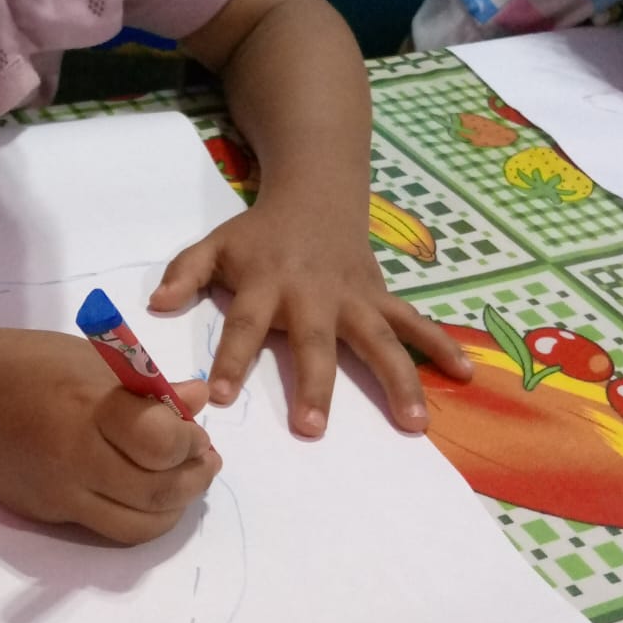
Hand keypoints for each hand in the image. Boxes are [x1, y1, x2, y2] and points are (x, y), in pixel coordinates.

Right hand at [0, 327, 221, 542]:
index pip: (159, 442)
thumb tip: (200, 400)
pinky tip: (144, 493)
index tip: (195, 431)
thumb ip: (149, 387)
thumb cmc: (28, 363)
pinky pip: (106, 528)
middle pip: (156, 493)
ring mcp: (59, 493)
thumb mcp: (94, 360)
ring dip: (172, 510)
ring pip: (136, 526)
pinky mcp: (47, 513)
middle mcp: (73, 458)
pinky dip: (137, 516)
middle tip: (203, 461)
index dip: (190, 442)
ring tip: (182, 483)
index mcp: (89, 408)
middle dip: (193, 480)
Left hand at [149, 198, 471, 436]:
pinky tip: (466, 375)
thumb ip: (185, 274)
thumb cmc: (260, 233)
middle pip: (315, 342)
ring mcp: (354, 297)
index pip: (244, 324)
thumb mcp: (215, 244)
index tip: (222, 396)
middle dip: (314, 384)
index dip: (233, 358)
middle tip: (313, 428)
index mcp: (266, 283)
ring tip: (414, 424)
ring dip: (399, 380)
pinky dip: (442, 345)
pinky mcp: (382, 297)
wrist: (317, 193)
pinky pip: (416, 323)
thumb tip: (156, 304)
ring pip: (380, 339)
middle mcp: (313, 293)